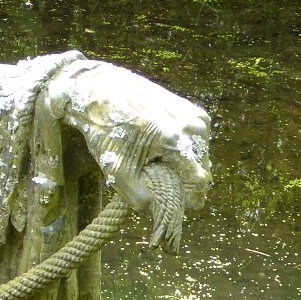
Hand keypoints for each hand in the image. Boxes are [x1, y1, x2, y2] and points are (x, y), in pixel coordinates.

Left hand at [47, 59, 211, 219]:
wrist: (98, 90)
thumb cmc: (105, 128)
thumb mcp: (114, 167)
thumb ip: (135, 194)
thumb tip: (152, 209)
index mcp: (175, 141)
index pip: (199, 180)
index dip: (194, 198)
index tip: (187, 207)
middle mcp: (191, 127)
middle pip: (202, 166)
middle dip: (187, 180)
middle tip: (166, 186)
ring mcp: (193, 114)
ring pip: (200, 152)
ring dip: (186, 163)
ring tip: (162, 165)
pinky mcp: (189, 107)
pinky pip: (196, 137)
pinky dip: (184, 147)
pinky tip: (164, 149)